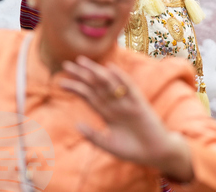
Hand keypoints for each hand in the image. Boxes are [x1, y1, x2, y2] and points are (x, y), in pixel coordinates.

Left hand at [59, 57, 191, 179]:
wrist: (154, 153)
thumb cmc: (132, 149)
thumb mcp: (108, 145)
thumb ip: (93, 136)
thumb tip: (77, 125)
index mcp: (107, 113)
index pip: (88, 97)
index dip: (76, 88)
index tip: (61, 81)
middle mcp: (115, 104)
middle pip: (95, 86)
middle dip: (81, 75)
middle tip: (66, 65)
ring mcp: (126, 102)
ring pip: (108, 84)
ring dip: (96, 72)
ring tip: (82, 62)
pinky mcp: (139, 104)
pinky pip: (128, 88)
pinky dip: (120, 78)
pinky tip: (110, 68)